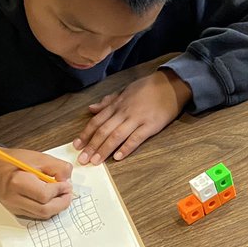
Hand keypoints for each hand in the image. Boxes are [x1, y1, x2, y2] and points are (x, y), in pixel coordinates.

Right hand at [0, 148, 73, 219]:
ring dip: (56, 208)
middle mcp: (14, 198)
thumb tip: (67, 180)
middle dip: (62, 203)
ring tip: (61, 195)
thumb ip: (57, 167)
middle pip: (44, 210)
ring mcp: (14, 206)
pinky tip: (51, 199)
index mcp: (18, 182)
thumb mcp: (38, 157)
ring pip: (41, 215)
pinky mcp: (15, 211)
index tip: (67, 184)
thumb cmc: (13, 161)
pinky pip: (36, 215)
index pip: (44, 195)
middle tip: (68, 193)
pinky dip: (47, 209)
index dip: (60, 190)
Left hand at [73, 69, 191, 164]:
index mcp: (117, 105)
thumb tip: (91, 109)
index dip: (85, 134)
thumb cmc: (148, 88)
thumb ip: (108, 101)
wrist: (171, 84)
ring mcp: (137, 119)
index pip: (97, 121)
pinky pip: (136, 138)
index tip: (76, 146)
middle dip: (91, 146)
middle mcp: (124, 112)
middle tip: (82, 159)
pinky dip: (126, 148)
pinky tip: (118, 157)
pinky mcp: (151, 125)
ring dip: (104, 149)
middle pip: (103, 131)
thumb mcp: (125, 91)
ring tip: (95, 161)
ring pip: (116, 136)